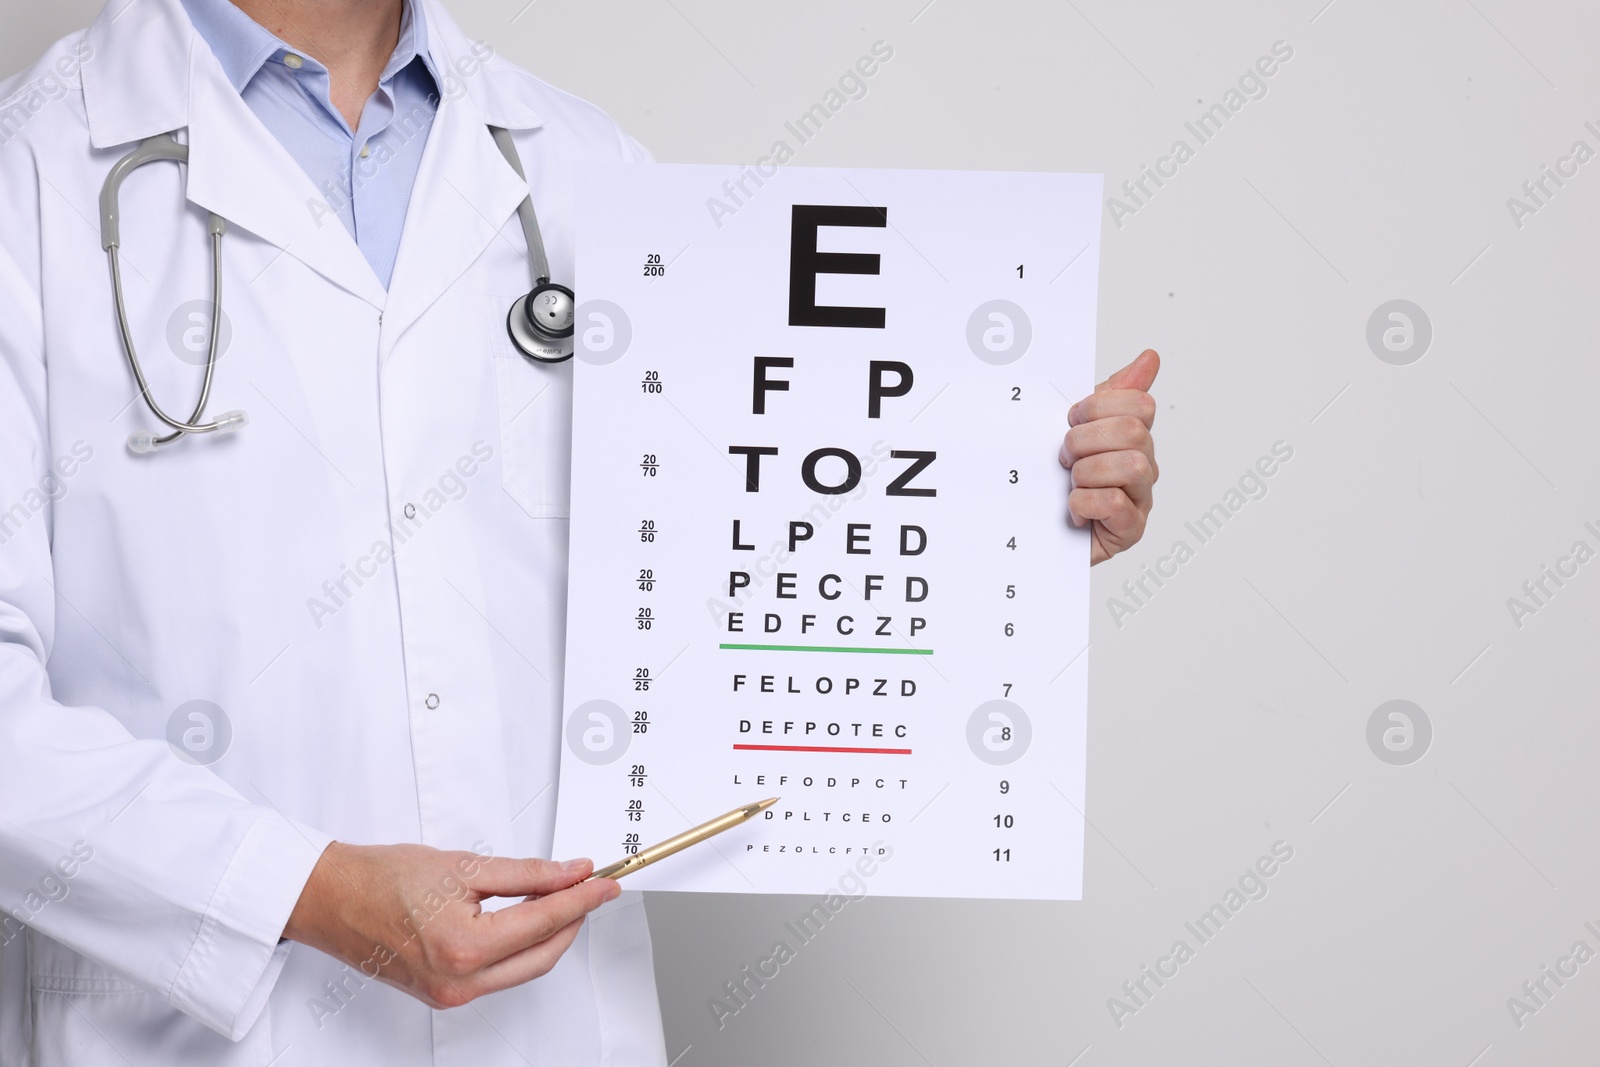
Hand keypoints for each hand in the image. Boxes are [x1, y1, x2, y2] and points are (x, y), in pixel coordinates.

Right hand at [283, 842, 619, 1008]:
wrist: (331, 898)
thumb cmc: (381, 878)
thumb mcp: (463, 866)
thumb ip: (526, 873)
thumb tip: (570, 874)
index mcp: (464, 948)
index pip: (545, 921)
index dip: (583, 899)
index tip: (606, 882)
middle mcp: (459, 982)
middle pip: (543, 953)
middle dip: (573, 919)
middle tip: (590, 887)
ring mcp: (452, 994)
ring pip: (525, 967)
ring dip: (550, 934)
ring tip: (565, 896)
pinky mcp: (445, 994)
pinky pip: (501, 973)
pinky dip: (522, 946)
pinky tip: (530, 918)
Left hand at [1059, 349, 1160, 564]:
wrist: (1036, 534)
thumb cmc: (1058, 481)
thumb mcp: (1076, 429)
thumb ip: (1111, 395)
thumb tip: (1150, 358)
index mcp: (1133, 437)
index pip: (1140, 403)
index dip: (1097, 407)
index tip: (1072, 421)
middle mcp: (1143, 466)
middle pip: (1132, 431)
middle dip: (1085, 441)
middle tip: (1064, 458)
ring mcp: (1140, 499)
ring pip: (1130, 465)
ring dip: (1085, 473)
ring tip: (1070, 485)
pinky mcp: (1130, 530)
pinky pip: (1115, 503)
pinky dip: (1084, 503)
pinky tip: (1074, 511)